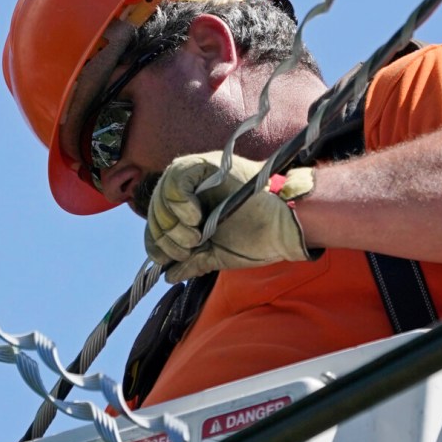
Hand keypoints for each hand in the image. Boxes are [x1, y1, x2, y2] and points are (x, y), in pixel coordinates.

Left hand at [146, 151, 314, 282]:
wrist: (285, 227)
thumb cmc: (258, 238)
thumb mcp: (218, 253)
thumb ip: (193, 261)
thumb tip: (170, 276)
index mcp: (191, 207)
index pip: (157, 221)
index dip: (156, 241)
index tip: (171, 258)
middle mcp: (191, 187)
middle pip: (156, 209)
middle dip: (167, 236)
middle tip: (190, 246)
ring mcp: (198, 174)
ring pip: (163, 195)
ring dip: (174, 223)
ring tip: (196, 236)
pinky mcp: (206, 164)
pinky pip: (176, 178)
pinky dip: (179, 202)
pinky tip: (196, 217)